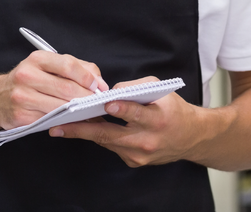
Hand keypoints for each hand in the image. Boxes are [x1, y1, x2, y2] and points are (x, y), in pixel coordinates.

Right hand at [0, 52, 107, 129]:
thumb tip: (99, 82)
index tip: (98, 86)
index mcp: (37, 59)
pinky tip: (72, 119)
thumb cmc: (29, 80)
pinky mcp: (21, 116)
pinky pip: (50, 119)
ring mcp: (22, 97)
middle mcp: (27, 75)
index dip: (87, 77)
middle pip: (66, 88)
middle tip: (98, 102)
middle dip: (86, 97)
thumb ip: (76, 68)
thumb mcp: (47, 66)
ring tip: (89, 111)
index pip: (68, 65)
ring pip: (60, 106)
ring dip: (78, 111)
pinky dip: (65, 120)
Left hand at [48, 76, 202, 166]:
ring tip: (62, 126)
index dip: (122, 109)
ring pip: (106, 142)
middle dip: (82, 129)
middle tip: (60, 126)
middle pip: (111, 135)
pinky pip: (112, 146)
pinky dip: (100, 136)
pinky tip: (85, 129)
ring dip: (84, 133)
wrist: (190, 137)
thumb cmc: (173, 109)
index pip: (137, 114)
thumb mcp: (160, 89)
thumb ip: (135, 87)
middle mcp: (148, 140)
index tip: (106, 103)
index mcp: (158, 119)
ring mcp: (139, 155)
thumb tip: (108, 91)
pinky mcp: (134, 162)